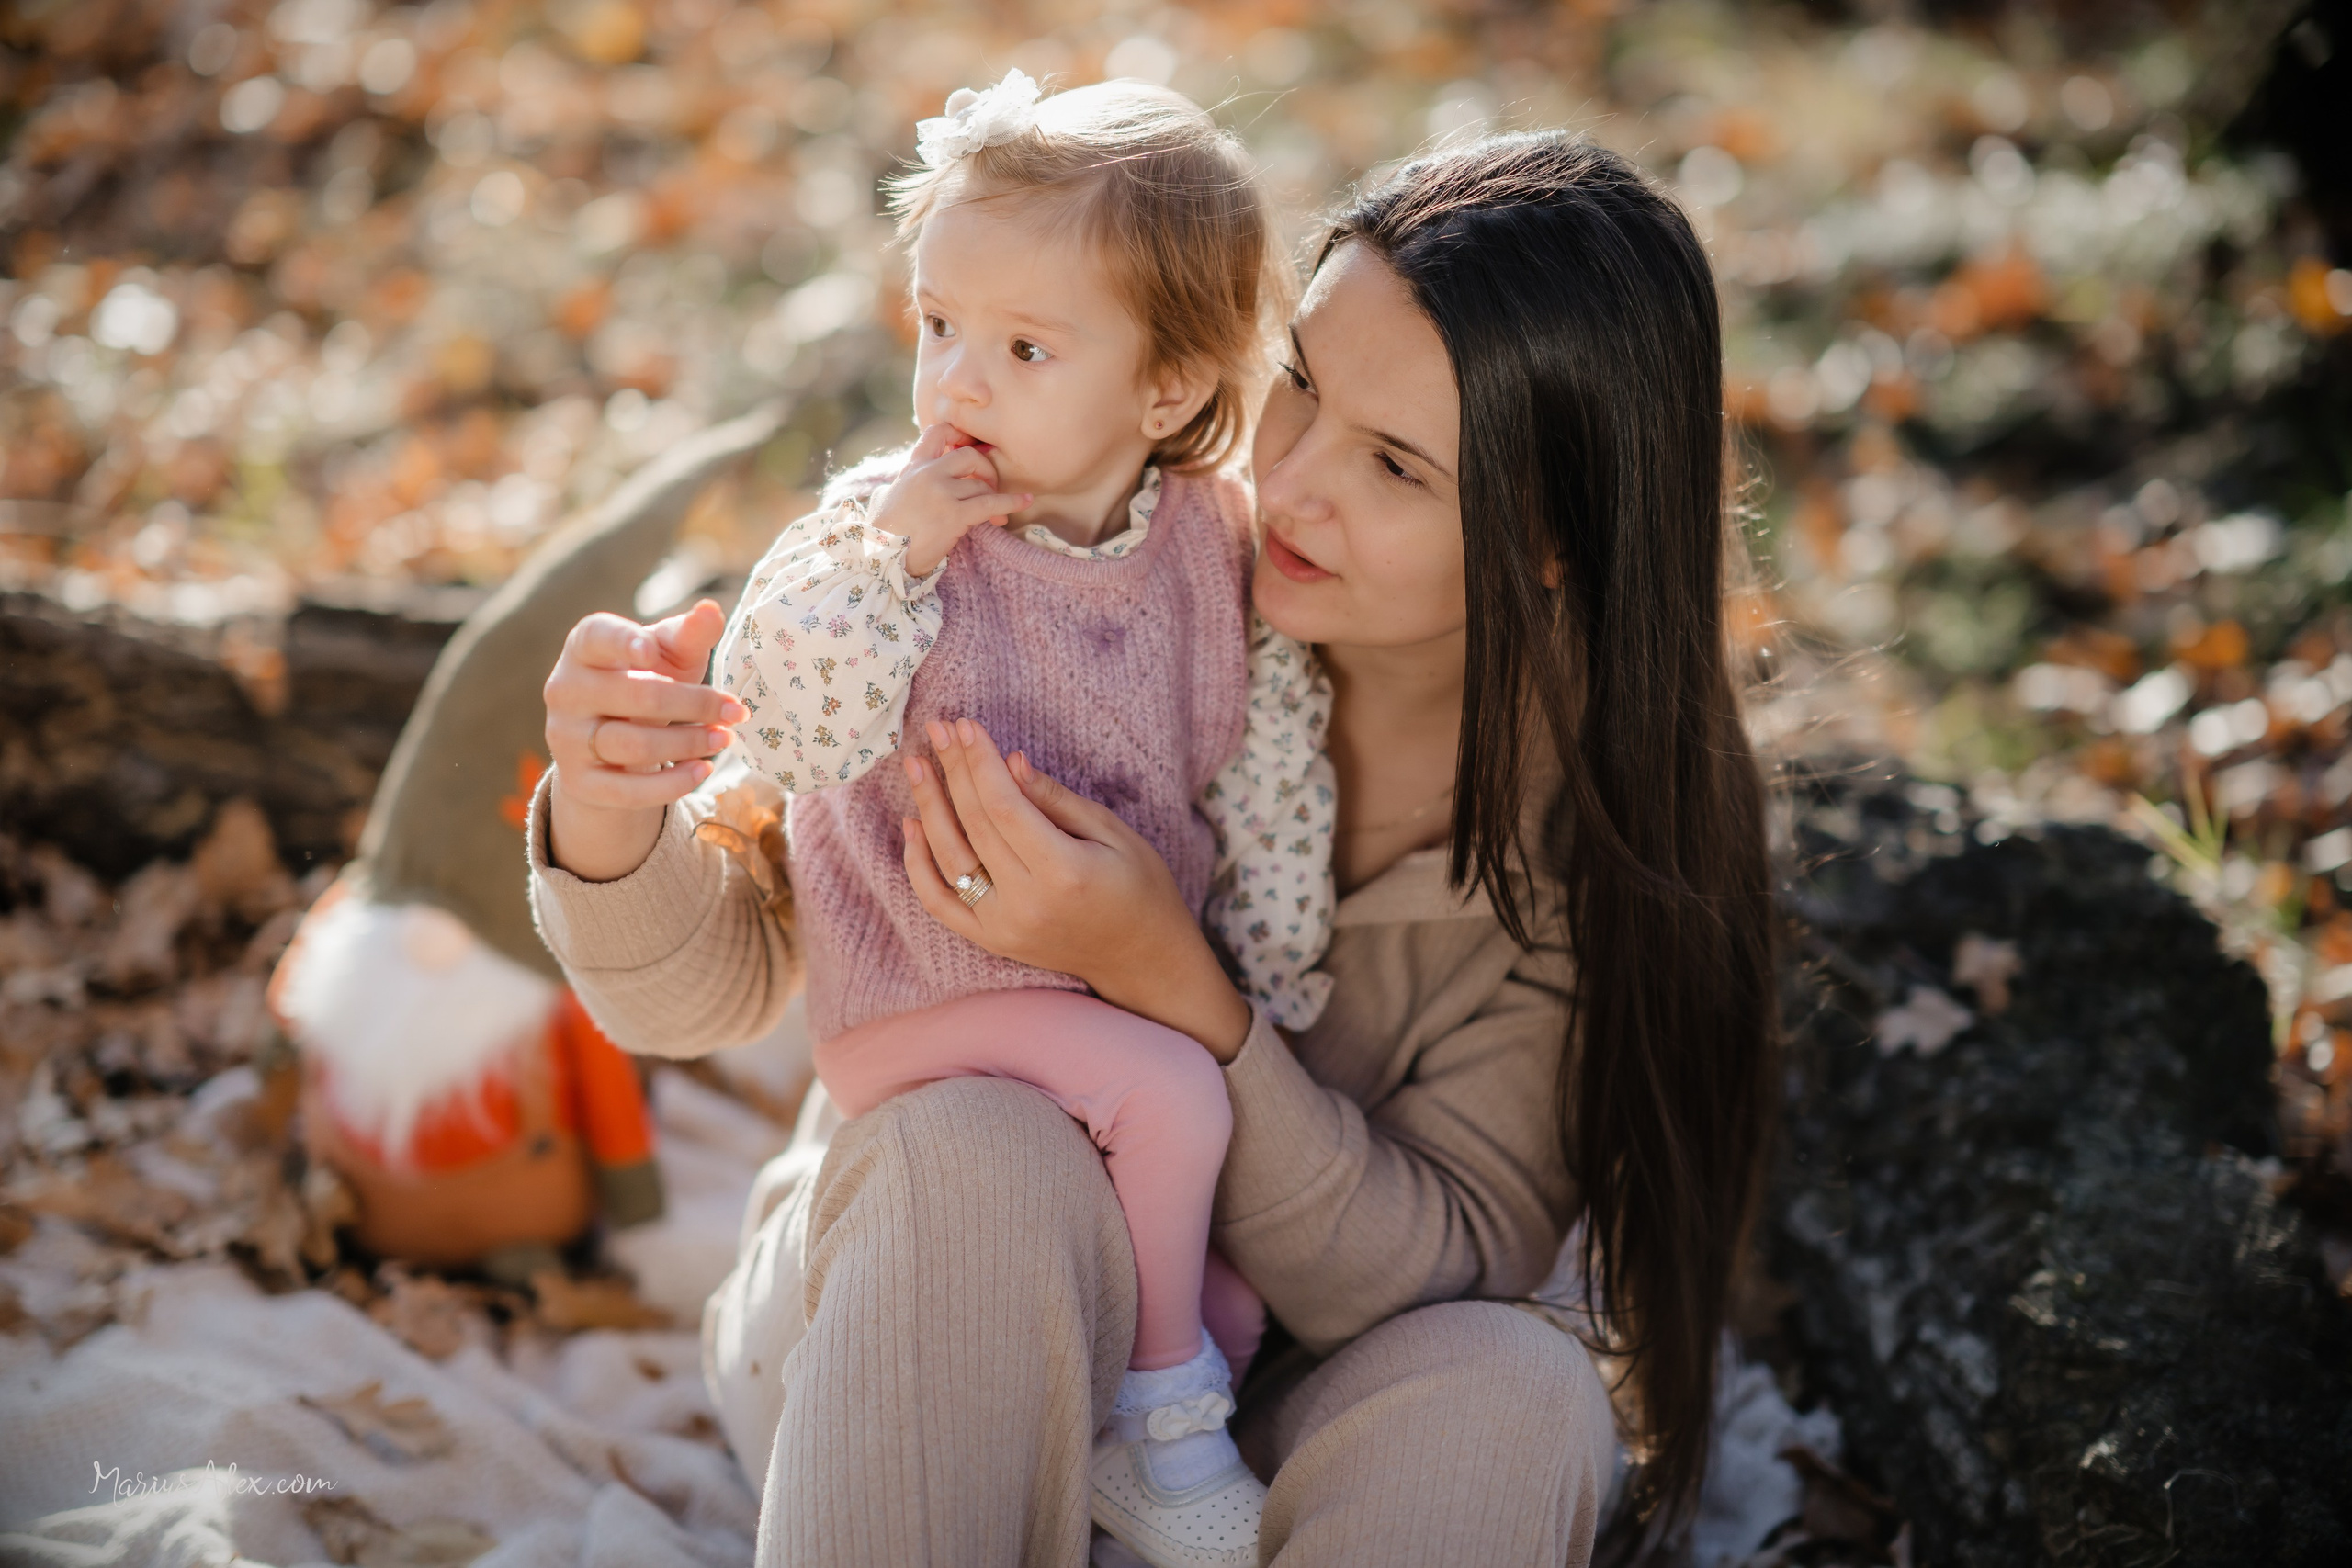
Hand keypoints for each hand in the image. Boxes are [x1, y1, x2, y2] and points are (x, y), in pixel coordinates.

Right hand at [542, 598, 745, 881]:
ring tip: (724, 738)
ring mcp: (566, 738)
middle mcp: (566, 690)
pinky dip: (671, 783)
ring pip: (632, 744)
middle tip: (736, 711)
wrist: (611, 745)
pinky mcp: (579, 782)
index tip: (652, 651)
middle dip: (694, 704)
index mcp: (585, 648)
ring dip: (688, 744)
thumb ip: (688, 635)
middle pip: (635, 695)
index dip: (622, 642)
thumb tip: (710, 610)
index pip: (597, 637)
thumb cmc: (644, 682)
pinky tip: (703, 770)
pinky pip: (626, 790)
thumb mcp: (668, 657)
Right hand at [869, 422, 1031, 575]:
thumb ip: (907, 483)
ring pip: (981, 484)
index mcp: (912, 467)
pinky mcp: (954, 515)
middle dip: (985, 469)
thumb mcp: (891, 496)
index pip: (938, 432)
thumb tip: (902, 485)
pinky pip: (990, 503)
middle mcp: (927, 473)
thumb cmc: (886, 532)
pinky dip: (1011, 503)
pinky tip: (1024, 502)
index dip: (960, 435)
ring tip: (995, 516)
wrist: (881, 556)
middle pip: (969, 454)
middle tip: (988, 486)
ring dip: (993, 498)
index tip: (973, 447)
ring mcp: (941, 492)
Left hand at [899, 718, 1253, 1060]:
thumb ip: (1057, 800)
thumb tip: (1010, 761)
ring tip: (917, 765)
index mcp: (1064, 871)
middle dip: (953, 772)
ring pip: (950, 859)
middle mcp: (1027, 903)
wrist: (1140, 958)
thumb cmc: (1139, 887)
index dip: (981, 762)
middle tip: (938, 729)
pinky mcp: (991, 940)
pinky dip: (919, 864)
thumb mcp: (1114, 833)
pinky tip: (912, 825)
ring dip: (928, 807)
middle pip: (975, 825)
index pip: (1005, 806)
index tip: (967, 726)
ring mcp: (1003, 927)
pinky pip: (940, 902)